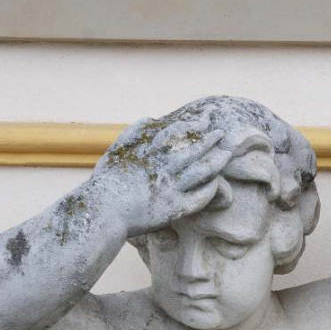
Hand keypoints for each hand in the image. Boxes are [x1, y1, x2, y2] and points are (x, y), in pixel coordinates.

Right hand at [91, 116, 235, 237]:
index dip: (192, 125)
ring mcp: (171, 188)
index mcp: (148, 152)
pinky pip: (200, 197)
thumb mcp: (117, 150)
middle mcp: (163, 168)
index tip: (203, 121)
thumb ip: (133, 132)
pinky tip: (217, 182)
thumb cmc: (107, 182)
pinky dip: (210, 188)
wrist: (103, 211)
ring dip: (216, 161)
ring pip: (201, 172)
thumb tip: (151, 118)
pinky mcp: (175, 209)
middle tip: (221, 133)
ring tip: (227, 154)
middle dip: (209, 140)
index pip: (177, 132)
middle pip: (193, 150)